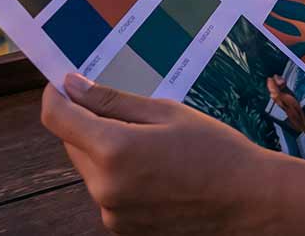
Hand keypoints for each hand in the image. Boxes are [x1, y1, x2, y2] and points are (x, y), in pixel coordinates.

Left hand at [41, 73, 287, 234]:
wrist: (248, 200)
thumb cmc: (215, 149)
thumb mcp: (167, 112)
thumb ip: (113, 101)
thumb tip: (72, 86)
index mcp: (114, 151)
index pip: (58, 118)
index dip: (56, 95)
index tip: (66, 83)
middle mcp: (104, 187)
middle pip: (73, 144)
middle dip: (89, 123)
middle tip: (130, 111)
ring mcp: (111, 212)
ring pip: (89, 168)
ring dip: (105, 150)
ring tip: (154, 144)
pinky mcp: (121, 227)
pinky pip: (106, 190)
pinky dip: (118, 175)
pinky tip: (157, 169)